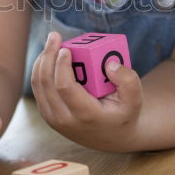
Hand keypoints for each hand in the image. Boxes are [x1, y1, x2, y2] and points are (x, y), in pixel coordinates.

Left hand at [30, 31, 144, 150]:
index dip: (62, 66)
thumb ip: (128, 80)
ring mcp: (53, 118)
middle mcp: (64, 119)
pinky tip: (50, 55)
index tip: (65, 48)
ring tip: (52, 41)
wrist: (111, 138)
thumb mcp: (135, 100)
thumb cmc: (123, 114)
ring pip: (38, 84)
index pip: (64, 88)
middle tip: (54, 36)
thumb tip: (110, 63)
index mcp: (86, 115)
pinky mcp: (47, 114)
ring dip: (42, 60)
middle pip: (46, 83)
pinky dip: (41, 69)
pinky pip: (38, 88)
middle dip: (48, 56)